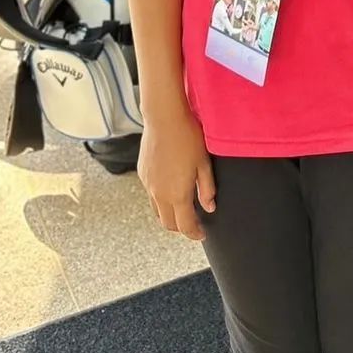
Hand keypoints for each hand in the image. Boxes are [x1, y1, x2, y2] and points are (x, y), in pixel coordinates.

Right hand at [138, 102, 215, 239]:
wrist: (163, 118)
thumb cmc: (188, 137)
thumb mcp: (204, 163)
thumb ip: (206, 188)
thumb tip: (209, 207)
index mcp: (177, 194)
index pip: (185, 225)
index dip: (194, 233)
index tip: (202, 234)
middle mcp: (159, 194)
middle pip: (168, 223)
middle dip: (181, 228)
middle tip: (194, 222)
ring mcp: (148, 185)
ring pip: (157, 211)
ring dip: (169, 215)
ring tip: (183, 207)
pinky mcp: (142, 174)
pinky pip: (151, 195)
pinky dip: (161, 200)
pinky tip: (171, 189)